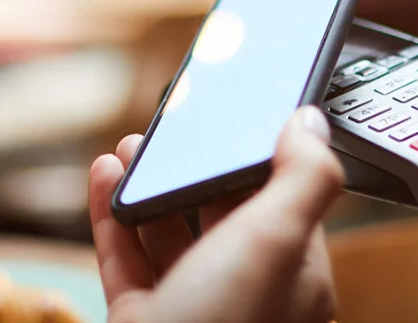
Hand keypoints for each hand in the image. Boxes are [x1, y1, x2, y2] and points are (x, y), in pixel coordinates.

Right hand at [88, 107, 342, 322]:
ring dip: (150, 185)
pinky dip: (112, 215)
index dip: (262, 157)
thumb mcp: (276, 241)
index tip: (238, 116)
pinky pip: (126, 259)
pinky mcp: (142, 321)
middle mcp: (245, 296)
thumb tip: (312, 122)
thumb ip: (303, 177)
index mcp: (294, 282)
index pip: (287, 204)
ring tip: (133, 146)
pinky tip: (105, 177)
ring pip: (169, 235)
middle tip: (174, 126)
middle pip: (222, 215)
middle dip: (197, 166)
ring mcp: (190, 311)